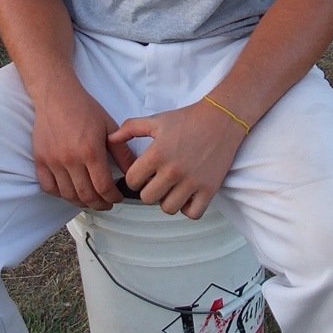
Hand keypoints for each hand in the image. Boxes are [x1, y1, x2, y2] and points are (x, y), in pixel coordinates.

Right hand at [32, 83, 134, 210]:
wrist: (56, 95)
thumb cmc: (85, 109)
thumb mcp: (109, 127)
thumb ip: (121, 152)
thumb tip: (133, 171)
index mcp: (90, 151)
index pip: (103, 187)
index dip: (113, 197)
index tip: (117, 197)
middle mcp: (70, 159)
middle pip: (86, 195)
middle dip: (100, 204)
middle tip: (106, 203)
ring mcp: (53, 161)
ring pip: (67, 194)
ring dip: (81, 202)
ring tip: (90, 200)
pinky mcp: (40, 159)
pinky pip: (48, 187)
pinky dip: (59, 194)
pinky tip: (69, 192)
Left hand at [109, 98, 246, 218]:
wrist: (222, 119)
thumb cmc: (187, 119)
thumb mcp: (156, 120)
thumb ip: (130, 129)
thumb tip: (110, 139)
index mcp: (157, 154)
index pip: (132, 181)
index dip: (134, 178)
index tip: (143, 174)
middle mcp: (173, 170)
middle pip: (147, 198)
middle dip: (149, 191)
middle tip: (157, 182)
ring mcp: (192, 181)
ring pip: (168, 209)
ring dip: (167, 201)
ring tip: (172, 189)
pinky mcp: (209, 189)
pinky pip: (193, 213)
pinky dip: (188, 208)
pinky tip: (187, 195)